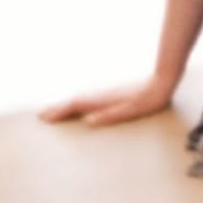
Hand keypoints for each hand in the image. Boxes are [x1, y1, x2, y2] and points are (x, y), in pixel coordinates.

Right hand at [39, 71, 177, 126]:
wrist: (160, 82)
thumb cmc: (148, 100)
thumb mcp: (131, 111)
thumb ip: (110, 115)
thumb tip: (88, 120)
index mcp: (102, 100)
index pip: (75, 106)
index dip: (60, 111)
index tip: (45, 118)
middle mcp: (101, 95)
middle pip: (74, 101)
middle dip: (57, 108)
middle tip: (41, 116)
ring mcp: (105, 93)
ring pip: (80, 99)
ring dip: (66, 105)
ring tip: (54, 111)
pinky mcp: (111, 93)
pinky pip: (88, 99)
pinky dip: (77, 103)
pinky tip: (79, 106)